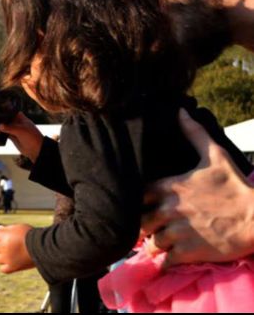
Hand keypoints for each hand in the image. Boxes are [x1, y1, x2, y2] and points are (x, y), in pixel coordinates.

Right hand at [0, 112, 43, 161]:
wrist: (36, 149)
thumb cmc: (32, 137)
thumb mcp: (20, 130)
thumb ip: (9, 128)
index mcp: (20, 117)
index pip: (10, 112)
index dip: (4, 111)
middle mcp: (16, 122)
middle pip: (6, 119)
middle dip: (1, 120)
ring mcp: (14, 129)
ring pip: (4, 127)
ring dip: (0, 127)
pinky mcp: (12, 137)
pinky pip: (4, 134)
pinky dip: (1, 134)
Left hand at [0, 224, 34, 273]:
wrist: (43, 248)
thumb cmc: (32, 236)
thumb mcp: (20, 227)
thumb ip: (8, 228)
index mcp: (5, 236)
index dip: (3, 235)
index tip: (11, 236)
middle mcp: (4, 247)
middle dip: (2, 245)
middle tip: (13, 245)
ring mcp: (7, 258)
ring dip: (3, 256)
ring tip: (13, 254)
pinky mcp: (12, 267)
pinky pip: (3, 269)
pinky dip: (6, 267)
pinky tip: (12, 263)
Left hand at [142, 108, 253, 266]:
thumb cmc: (236, 186)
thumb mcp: (215, 156)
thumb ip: (194, 134)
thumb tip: (180, 111)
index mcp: (170, 187)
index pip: (136, 196)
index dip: (135, 202)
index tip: (142, 205)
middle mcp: (168, 209)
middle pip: (139, 222)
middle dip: (144, 226)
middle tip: (152, 228)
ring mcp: (178, 232)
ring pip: (151, 243)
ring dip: (156, 244)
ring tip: (165, 241)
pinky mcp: (189, 252)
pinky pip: (166, 261)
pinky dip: (167, 261)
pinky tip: (174, 256)